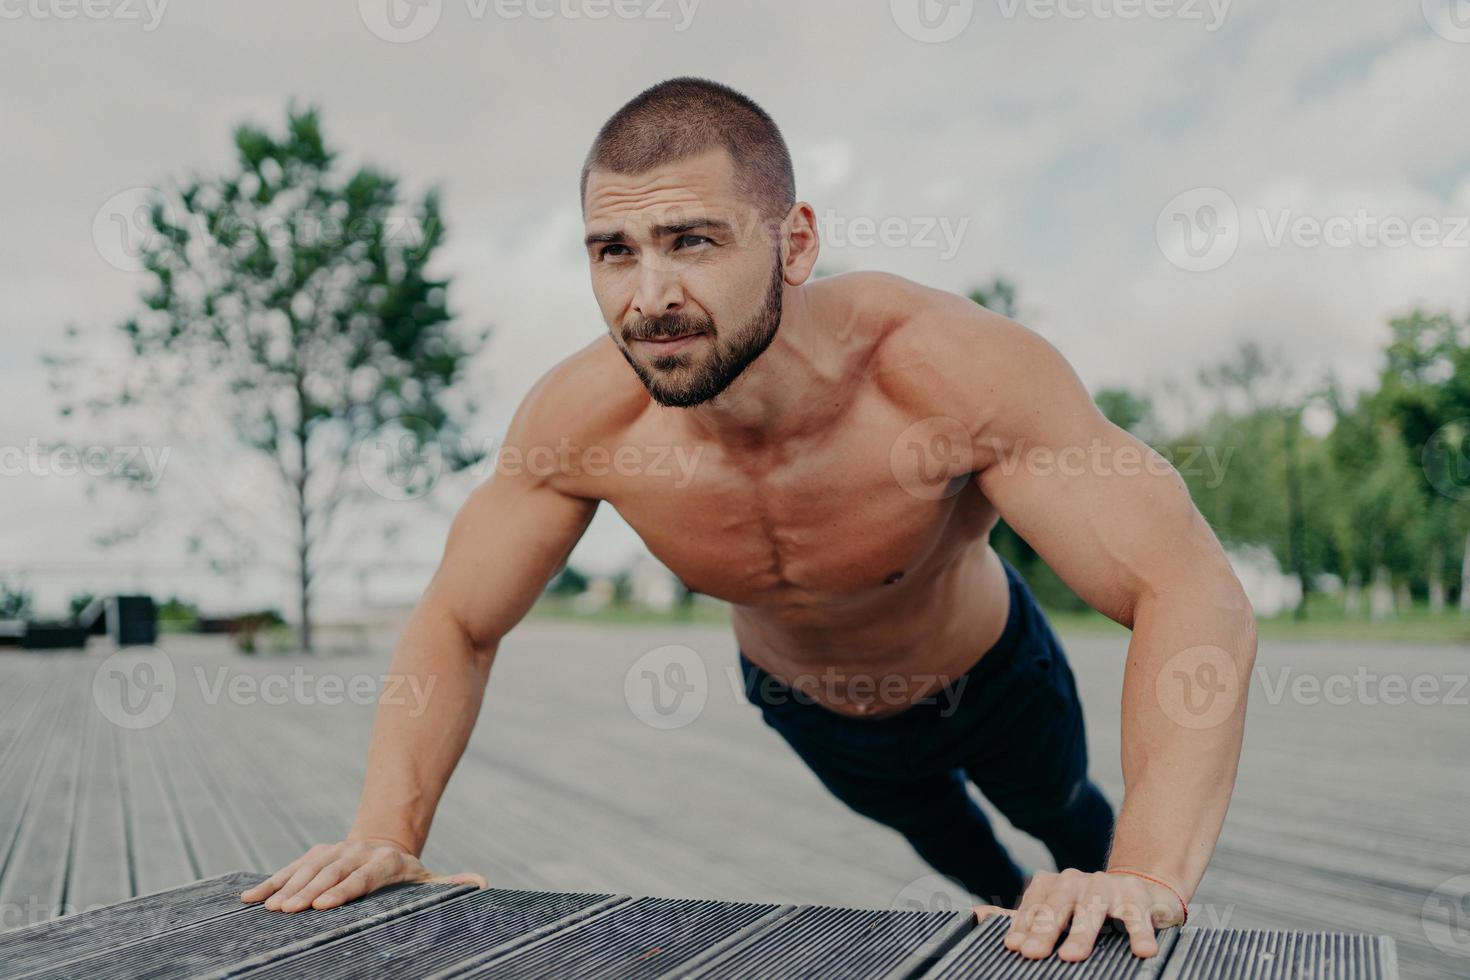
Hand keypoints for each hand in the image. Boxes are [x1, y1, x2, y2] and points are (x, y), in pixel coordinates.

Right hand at [239, 837, 487, 912]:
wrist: (384, 841)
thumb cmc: (406, 873)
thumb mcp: (429, 879)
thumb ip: (451, 884)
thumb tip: (481, 883)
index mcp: (384, 863)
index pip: (362, 877)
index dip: (344, 890)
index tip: (325, 905)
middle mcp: (355, 854)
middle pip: (330, 874)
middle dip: (309, 892)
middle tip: (291, 911)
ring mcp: (332, 853)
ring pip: (306, 870)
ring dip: (286, 889)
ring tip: (270, 909)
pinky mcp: (314, 855)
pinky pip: (289, 870)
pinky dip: (269, 883)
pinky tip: (250, 899)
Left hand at [971, 868, 1185, 961]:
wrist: (1141, 889)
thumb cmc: (1089, 906)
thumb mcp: (1056, 909)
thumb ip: (1021, 917)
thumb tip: (976, 916)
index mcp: (1054, 885)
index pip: (1033, 907)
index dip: (1023, 927)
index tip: (1014, 947)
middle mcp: (1078, 882)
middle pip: (1058, 906)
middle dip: (1044, 929)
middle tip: (1032, 952)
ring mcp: (1107, 887)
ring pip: (1093, 909)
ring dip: (1082, 933)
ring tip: (1072, 955)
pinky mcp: (1137, 897)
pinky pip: (1136, 916)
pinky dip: (1139, 932)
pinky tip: (1141, 950)